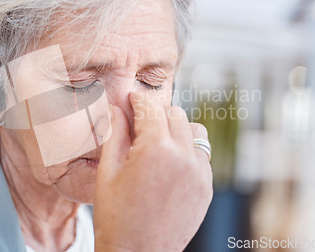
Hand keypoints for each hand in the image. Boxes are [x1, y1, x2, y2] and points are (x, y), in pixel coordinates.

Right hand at [93, 91, 212, 251]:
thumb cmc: (115, 216)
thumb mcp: (108, 170)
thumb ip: (115, 133)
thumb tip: (116, 107)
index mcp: (156, 149)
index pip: (150, 108)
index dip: (137, 100)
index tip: (130, 98)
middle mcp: (183, 156)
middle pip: (174, 113)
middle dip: (155, 114)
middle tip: (138, 124)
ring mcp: (200, 172)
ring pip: (194, 130)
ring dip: (176, 129)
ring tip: (157, 143)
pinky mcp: (207, 187)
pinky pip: (201, 154)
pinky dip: (187, 150)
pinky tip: (169, 164)